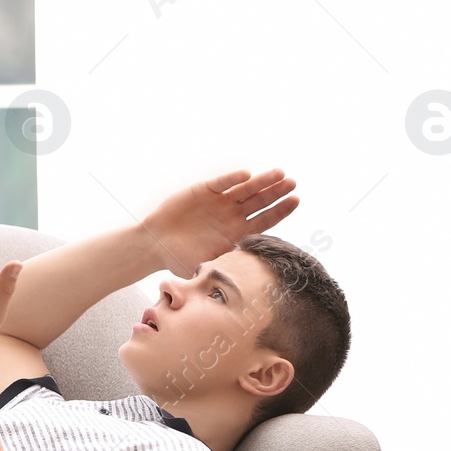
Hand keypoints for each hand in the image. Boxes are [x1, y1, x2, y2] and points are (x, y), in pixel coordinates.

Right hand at [140, 168, 298, 277]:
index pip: (264, 219)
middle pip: (260, 201)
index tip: (296, 200)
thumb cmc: (180, 259)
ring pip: (245, 189)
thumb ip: (226, 266)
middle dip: (276, 191)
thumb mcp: (207, 266)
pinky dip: (232, 179)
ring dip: (262, 181)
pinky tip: (246, 175)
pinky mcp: (203, 190)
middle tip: (292, 183)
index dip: (280, 210)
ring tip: (279, 173)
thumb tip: (250, 277)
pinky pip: (221, 183)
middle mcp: (232, 215)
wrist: (154, 245)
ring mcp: (219, 202)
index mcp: (237, 233)